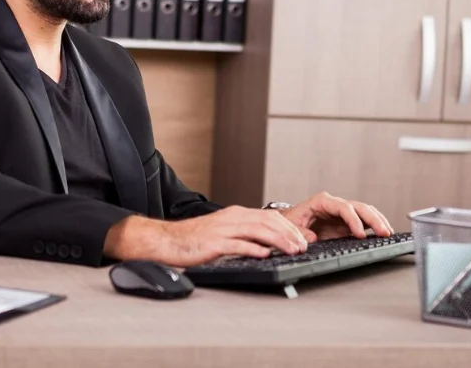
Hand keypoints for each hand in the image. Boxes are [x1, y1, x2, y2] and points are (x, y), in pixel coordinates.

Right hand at [103, 206, 310, 267]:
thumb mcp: (223, 233)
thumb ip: (244, 236)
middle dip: (289, 233)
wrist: (167, 240)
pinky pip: (237, 244)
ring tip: (292, 250)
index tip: (303, 238)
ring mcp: (223, 229)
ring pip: (258, 230)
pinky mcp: (213, 243)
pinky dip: (253, 249)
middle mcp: (232, 218)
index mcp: (236, 214)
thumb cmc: (194, 239)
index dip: (289, 227)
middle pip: (268, 221)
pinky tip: (265, 255)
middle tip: (304, 246)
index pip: (269, 216)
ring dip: (278, 241)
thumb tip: (267, 246)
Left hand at [280, 191, 393, 241]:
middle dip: (373, 219)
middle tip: (384, 232)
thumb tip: (313, 238)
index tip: (360, 234)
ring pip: (365, 211)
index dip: (354, 220)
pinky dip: (375, 225)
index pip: (343, 208)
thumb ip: (301, 232)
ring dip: (378, 221)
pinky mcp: (347, 221)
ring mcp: (343, 212)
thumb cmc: (291, 221)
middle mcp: (335, 204)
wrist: (290, 222)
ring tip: (388, 232)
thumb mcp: (291, 226)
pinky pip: (365, 219)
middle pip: (359, 207)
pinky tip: (383, 232)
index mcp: (322, 201)